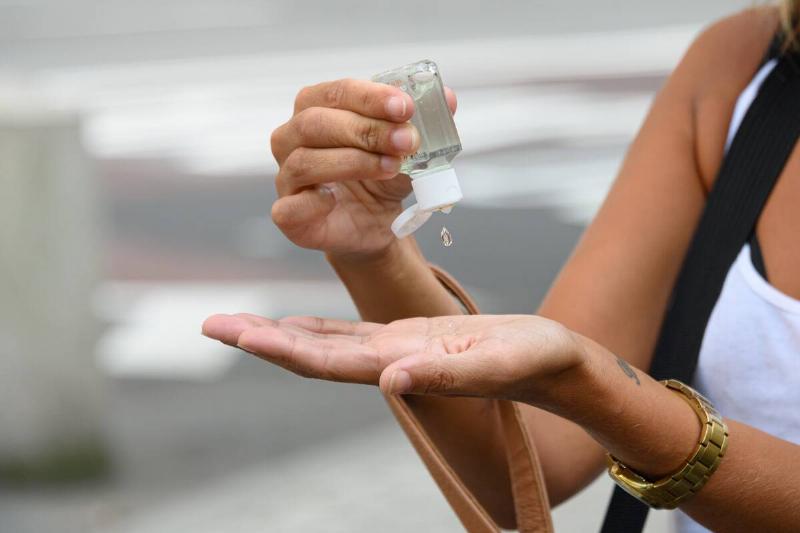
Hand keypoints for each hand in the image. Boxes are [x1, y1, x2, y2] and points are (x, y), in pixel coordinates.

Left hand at [201, 313, 586, 406]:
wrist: (552, 362)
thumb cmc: (532, 362)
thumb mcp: (493, 362)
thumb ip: (445, 373)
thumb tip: (388, 381)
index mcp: (403, 369)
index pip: (326, 361)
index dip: (277, 348)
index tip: (234, 333)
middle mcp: (389, 364)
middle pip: (312, 354)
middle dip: (261, 340)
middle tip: (211, 323)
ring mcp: (397, 353)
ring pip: (326, 344)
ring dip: (280, 334)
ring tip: (238, 322)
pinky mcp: (411, 339)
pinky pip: (353, 334)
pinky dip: (318, 328)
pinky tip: (295, 324)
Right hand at [270, 79, 456, 258]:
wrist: (374, 225)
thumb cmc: (380, 177)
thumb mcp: (408, 147)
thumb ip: (425, 121)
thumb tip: (448, 98)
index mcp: (315, 109)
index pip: (336, 92)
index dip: (370, 97)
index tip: (405, 107)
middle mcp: (292, 138)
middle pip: (316, 123)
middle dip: (366, 129)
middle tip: (407, 139)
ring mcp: (286, 177)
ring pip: (305, 162)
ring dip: (354, 162)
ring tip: (392, 167)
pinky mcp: (288, 215)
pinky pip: (288, 207)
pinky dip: (313, 202)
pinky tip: (336, 200)